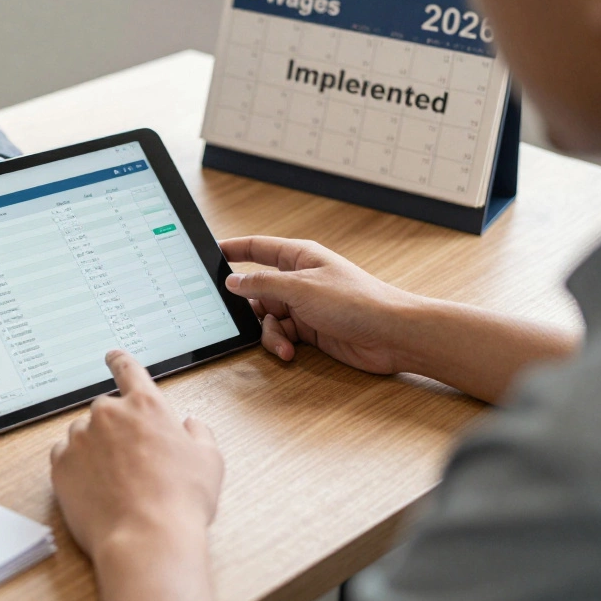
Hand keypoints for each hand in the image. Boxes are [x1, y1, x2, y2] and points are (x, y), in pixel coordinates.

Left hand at [51, 350, 222, 558]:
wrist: (146, 538)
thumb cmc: (180, 501)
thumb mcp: (209, 461)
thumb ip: (198, 433)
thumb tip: (190, 424)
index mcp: (145, 405)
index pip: (129, 371)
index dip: (120, 361)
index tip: (112, 356)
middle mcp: (108, 414)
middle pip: (107, 411)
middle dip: (116, 431)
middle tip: (133, 463)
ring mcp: (80, 438)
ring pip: (84, 435)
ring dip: (96, 449)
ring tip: (117, 483)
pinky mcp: (60, 464)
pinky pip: (65, 456)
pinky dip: (76, 467)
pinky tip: (96, 488)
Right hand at [220, 236, 419, 374]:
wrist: (391, 335)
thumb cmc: (355, 301)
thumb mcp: (300, 288)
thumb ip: (262, 285)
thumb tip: (232, 282)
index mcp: (298, 257)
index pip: (257, 248)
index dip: (232, 249)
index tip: (209, 253)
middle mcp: (299, 279)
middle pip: (257, 290)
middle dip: (247, 307)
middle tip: (235, 317)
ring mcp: (304, 306)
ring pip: (266, 318)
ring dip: (269, 333)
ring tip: (282, 344)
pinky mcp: (310, 330)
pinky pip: (281, 335)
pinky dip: (281, 344)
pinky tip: (290, 352)